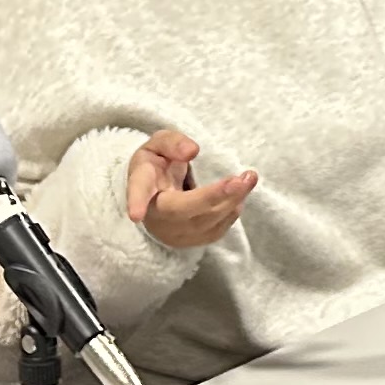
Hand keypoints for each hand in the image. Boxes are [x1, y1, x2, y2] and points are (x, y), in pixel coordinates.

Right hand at [127, 130, 256, 252]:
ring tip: (249, 178)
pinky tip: (239, 194)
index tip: (135, 215)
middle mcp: (156, 215)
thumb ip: (172, 142)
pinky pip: (216, 230)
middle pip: (183, 211)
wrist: (157, 198)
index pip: (138, 192)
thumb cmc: (156, 167)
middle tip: (242, 179)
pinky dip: (231, 211)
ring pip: (205, 222)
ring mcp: (174, 233)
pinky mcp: (192, 242)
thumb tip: (193, 150)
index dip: (136, 202)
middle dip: (214, 196)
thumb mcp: (157, 146)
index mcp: (143, 186)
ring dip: (232, 200)